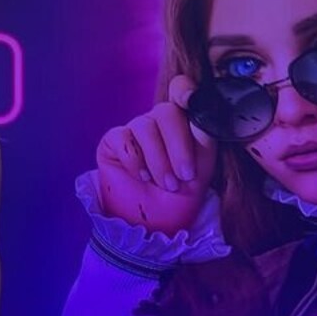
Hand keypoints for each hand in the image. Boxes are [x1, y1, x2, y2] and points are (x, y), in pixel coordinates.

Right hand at [96, 74, 217, 235]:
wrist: (152, 225)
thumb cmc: (178, 199)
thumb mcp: (201, 169)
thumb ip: (204, 137)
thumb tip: (201, 108)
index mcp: (182, 125)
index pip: (181, 92)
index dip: (184, 90)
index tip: (190, 100)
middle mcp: (157, 124)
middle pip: (166, 112)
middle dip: (177, 145)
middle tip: (183, 176)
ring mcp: (134, 131)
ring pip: (145, 125)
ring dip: (158, 158)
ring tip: (164, 184)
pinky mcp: (113, 143)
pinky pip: (122, 137)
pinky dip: (134, 159)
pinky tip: (140, 177)